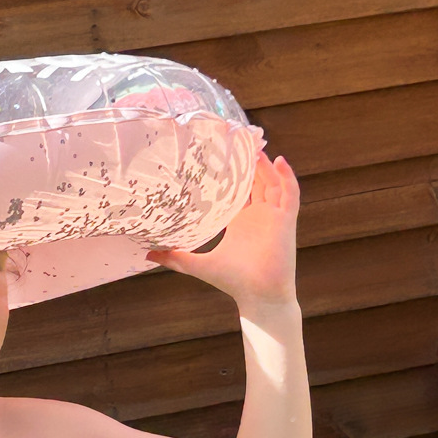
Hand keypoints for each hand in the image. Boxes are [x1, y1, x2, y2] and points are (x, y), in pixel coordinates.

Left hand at [144, 152, 299, 306]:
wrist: (258, 295)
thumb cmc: (232, 281)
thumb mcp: (198, 264)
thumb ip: (175, 258)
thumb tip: (147, 254)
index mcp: (239, 222)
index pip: (237, 192)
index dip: (232, 174)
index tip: (220, 156)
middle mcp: (257, 216)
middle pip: (255, 182)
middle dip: (249, 164)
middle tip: (239, 142)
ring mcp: (273, 216)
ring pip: (272, 183)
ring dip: (266, 165)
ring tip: (256, 147)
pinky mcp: (286, 220)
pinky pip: (290, 193)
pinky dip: (287, 177)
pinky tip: (280, 161)